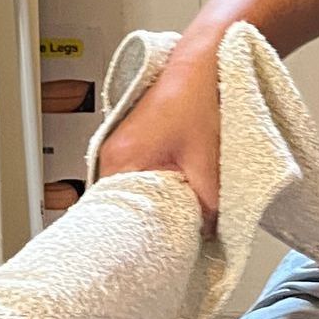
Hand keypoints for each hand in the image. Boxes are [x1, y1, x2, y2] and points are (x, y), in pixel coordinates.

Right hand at [95, 43, 221, 228]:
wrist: (206, 62)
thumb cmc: (200, 98)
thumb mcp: (208, 165)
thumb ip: (206, 210)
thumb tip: (202, 235)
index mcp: (120, 161)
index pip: (110, 220)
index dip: (132, 241)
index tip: (151, 256)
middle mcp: (112, 155)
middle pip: (122, 210)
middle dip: (146, 227)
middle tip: (169, 244)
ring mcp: (122, 149)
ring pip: (134, 195)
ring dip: (155, 207)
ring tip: (175, 220)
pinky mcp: (136, 145)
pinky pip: (141, 180)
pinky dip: (158, 191)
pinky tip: (177, 196)